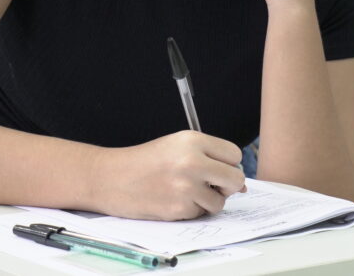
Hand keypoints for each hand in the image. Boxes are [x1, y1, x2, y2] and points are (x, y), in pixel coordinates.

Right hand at [92, 131, 245, 219]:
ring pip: (221, 201)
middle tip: (211, 185)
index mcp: (192, 141)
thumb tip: (241, 186)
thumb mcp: (176, 147)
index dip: (228, 163)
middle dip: (227, 185)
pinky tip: (173, 200)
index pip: (234, 155)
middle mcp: (192, 162)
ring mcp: (186, 187)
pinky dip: (191, 210)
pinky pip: (201, 213)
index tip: (216, 168)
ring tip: (185, 191)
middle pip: (236, 179)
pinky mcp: (179, 208)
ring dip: (208, 201)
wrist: (112, 178)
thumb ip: (209, 159)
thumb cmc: (144, 162)